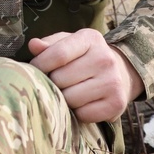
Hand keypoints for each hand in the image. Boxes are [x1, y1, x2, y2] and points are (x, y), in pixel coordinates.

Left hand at [27, 28, 143, 123]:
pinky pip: (83, 115)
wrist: (120, 74)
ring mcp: (113, 82)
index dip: (40, 65)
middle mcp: (105, 59)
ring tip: (69, 92)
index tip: (35, 70)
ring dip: (63, 99)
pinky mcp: (117, 103)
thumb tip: (33, 45)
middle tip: (56, 82)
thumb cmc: (83, 58)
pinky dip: (77, 113)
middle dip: (51, 83)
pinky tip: (82, 103)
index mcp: (90, 39)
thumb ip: (49, 45)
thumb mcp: (67, 44)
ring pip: (70, 99)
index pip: (58, 54)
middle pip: (61, 79)